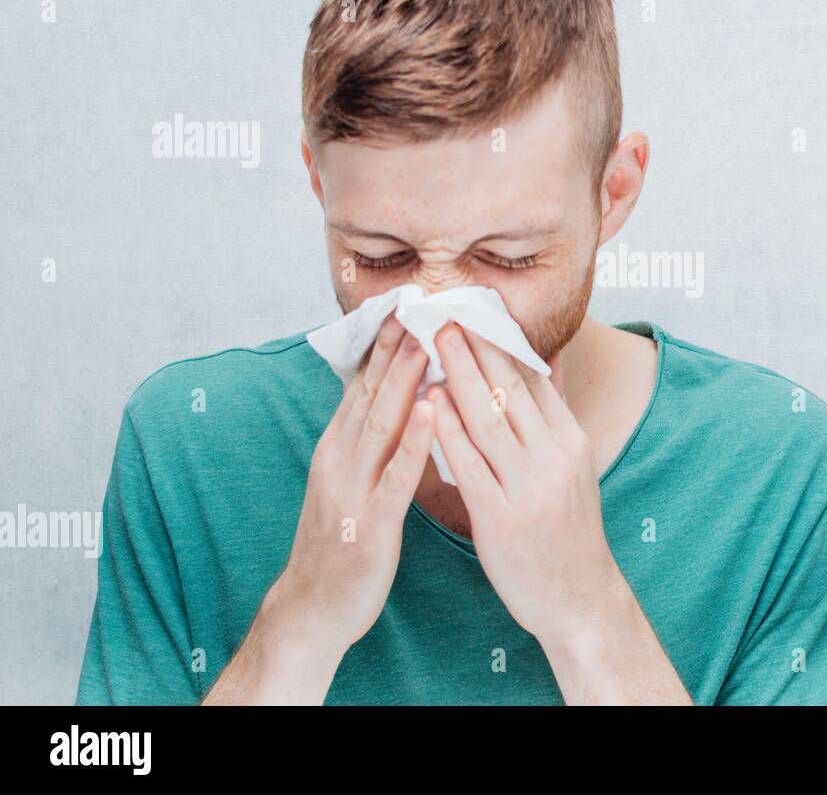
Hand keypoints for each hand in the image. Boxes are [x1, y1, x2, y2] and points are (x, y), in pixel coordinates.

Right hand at [206, 314, 435, 703]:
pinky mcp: (369, 524)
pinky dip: (412, 443)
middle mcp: (339, 460)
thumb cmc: (343, 544)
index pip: (362, 385)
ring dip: (403, 381)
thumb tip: (400, 399)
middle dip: (395, 347)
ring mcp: (350, 491)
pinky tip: (430, 415)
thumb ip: (373, 442)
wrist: (311, 611)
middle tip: (419, 301)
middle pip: (370, 393)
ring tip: (426, 341)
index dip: (383, 344)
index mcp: (338, 448)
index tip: (406, 303)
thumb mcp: (352, 482)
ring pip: (379, 426)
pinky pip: (394, 478)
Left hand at [428, 322, 619, 648]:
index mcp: (570, 440)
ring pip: (487, 420)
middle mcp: (553, 457)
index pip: (532, 378)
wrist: (579, 597)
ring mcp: (529, 488)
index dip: (501, 342)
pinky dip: (447, 432)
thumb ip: (556, 412)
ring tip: (433, 341)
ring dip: (458, 375)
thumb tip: (547, 358)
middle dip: (476, 347)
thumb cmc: (567, 528)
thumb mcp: (574, 464)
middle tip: (446, 311)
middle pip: (509, 390)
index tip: (475, 309)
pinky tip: (428, 405)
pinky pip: (469, 466)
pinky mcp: (502, 519)